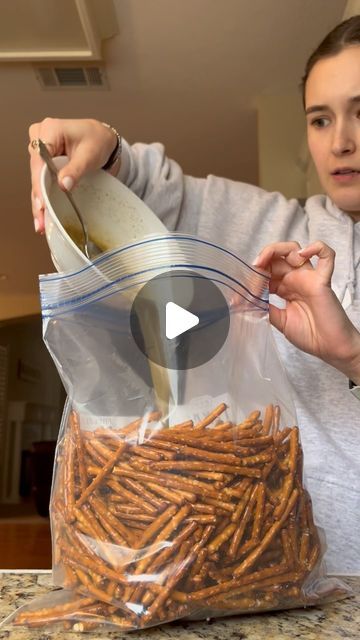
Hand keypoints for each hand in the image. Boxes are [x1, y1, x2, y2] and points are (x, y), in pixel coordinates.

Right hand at [28, 118, 118, 232]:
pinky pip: (43, 181)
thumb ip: (76, 169)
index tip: (42, 203)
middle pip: (35, 172)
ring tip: (41, 222)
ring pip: (37, 179)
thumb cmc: (98, 141)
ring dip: (40, 201)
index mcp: (49, 130)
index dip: (40, 183)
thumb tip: (63, 185)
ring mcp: (41, 151)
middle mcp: (40, 139)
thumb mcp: (90, 155)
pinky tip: (43, 215)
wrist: (104, 141)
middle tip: (41, 218)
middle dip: (39, 196)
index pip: (39, 160)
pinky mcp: (45, 163)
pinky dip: (45, 197)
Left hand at [254, 240, 359, 382]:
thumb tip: (244, 301)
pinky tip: (300, 256)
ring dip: (274, 251)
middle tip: (249, 284)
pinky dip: (316, 248)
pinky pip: (326, 256)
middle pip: (274, 259)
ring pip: (293, 249)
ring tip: (262, 263)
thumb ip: (265, 308)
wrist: (329, 347)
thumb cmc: (309, 334)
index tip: (237, 299)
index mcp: (284, 287)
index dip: (250, 281)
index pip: (264, 273)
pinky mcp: (322, 281)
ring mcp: (308, 277)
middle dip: (258, 268)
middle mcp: (295, 278)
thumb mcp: (279, 321)